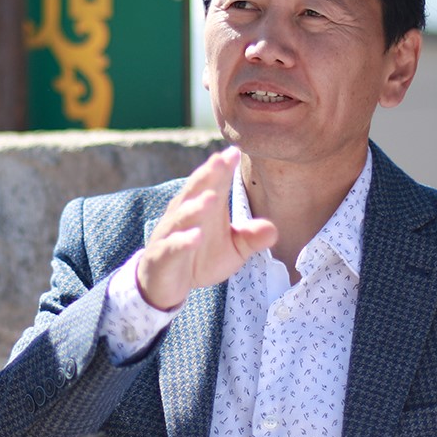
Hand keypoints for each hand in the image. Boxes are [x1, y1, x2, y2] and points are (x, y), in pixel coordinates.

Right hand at [136, 147, 277, 310]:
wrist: (165, 284)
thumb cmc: (200, 259)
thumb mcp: (232, 251)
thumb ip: (250, 238)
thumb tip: (274, 230)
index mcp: (204, 207)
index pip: (214, 183)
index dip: (222, 168)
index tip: (235, 152)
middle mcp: (185, 214)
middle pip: (196, 191)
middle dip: (208, 175)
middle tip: (220, 160)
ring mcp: (171, 233)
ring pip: (182, 215)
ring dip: (196, 206)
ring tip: (212, 198)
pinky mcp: (162, 255)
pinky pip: (173, 246)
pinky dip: (184, 241)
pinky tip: (196, 236)